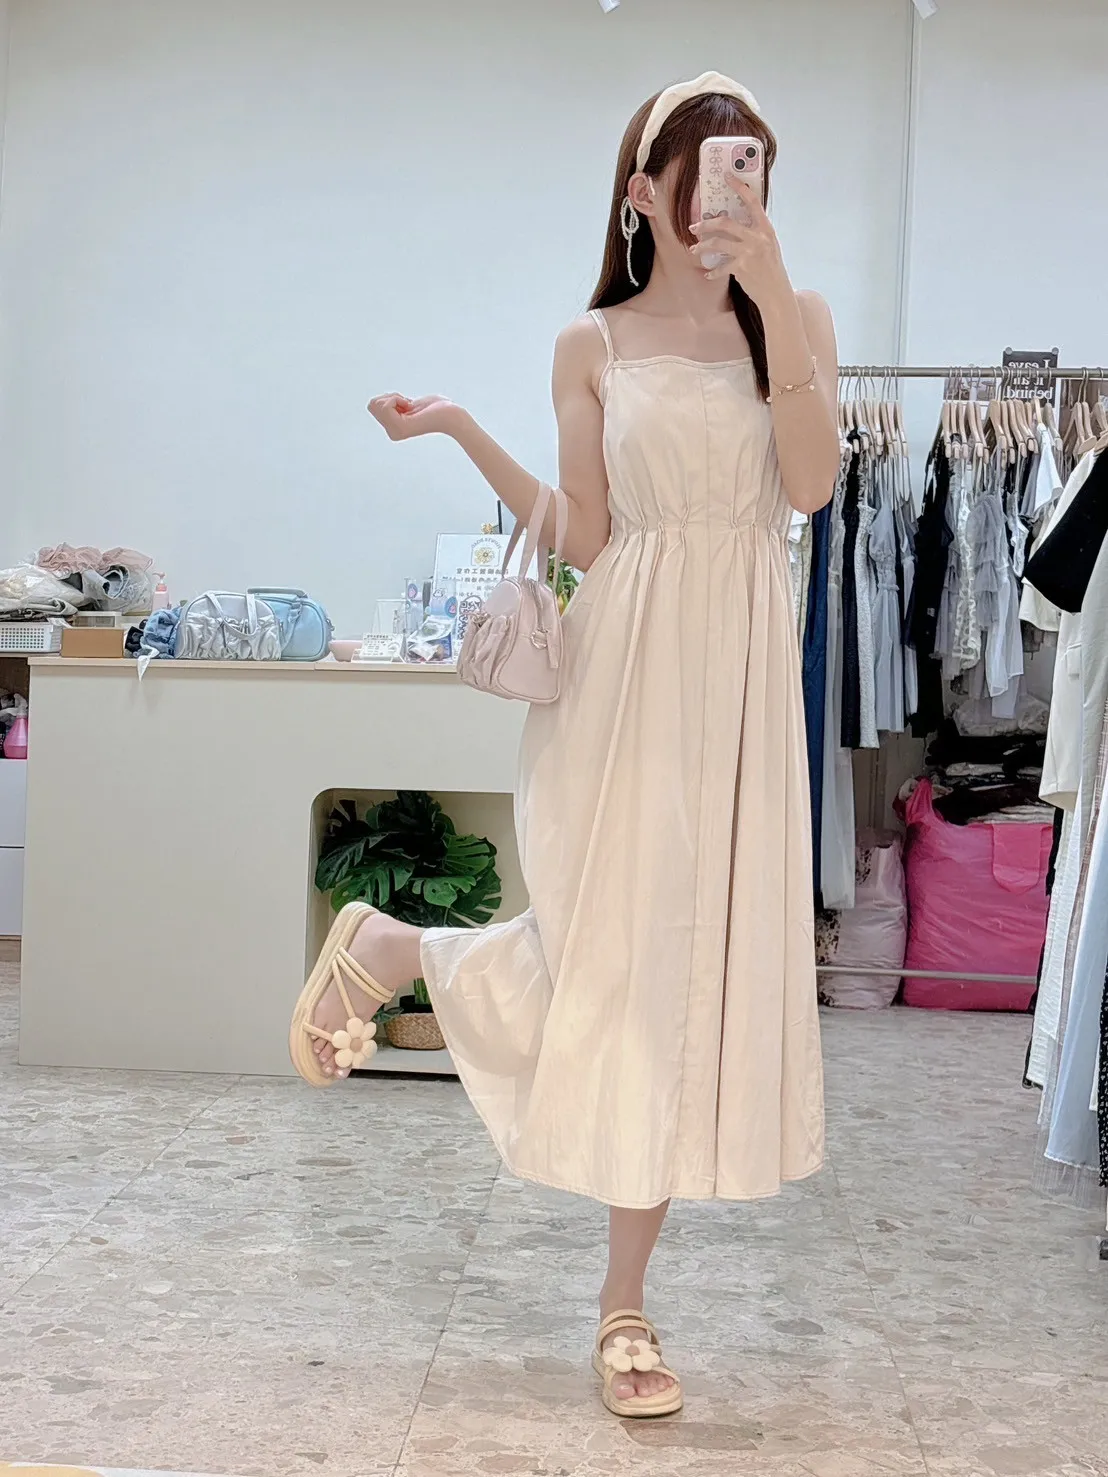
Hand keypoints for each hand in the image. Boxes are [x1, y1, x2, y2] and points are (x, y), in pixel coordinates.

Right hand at [367, 393, 463, 440]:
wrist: (452, 415)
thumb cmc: (436, 407)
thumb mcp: (409, 403)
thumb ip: (393, 404)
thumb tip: (374, 403)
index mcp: (394, 429)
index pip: (374, 406)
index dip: (390, 398)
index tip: (408, 404)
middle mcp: (392, 433)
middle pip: (372, 404)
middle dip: (389, 397)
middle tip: (409, 404)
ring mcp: (395, 432)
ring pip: (376, 404)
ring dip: (394, 397)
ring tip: (410, 406)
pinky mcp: (401, 427)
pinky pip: (385, 405)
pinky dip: (396, 399)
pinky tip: (410, 406)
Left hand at [689, 178, 789, 305]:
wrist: (776, 293)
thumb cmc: (771, 269)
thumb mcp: (768, 245)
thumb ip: (754, 233)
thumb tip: (733, 224)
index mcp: (765, 228)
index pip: (752, 201)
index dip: (739, 187)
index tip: (727, 176)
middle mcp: (758, 238)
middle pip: (726, 222)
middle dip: (706, 224)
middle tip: (693, 227)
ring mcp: (749, 252)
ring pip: (718, 243)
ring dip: (702, 246)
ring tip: (694, 250)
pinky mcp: (741, 268)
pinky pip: (720, 266)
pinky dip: (712, 271)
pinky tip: (708, 273)